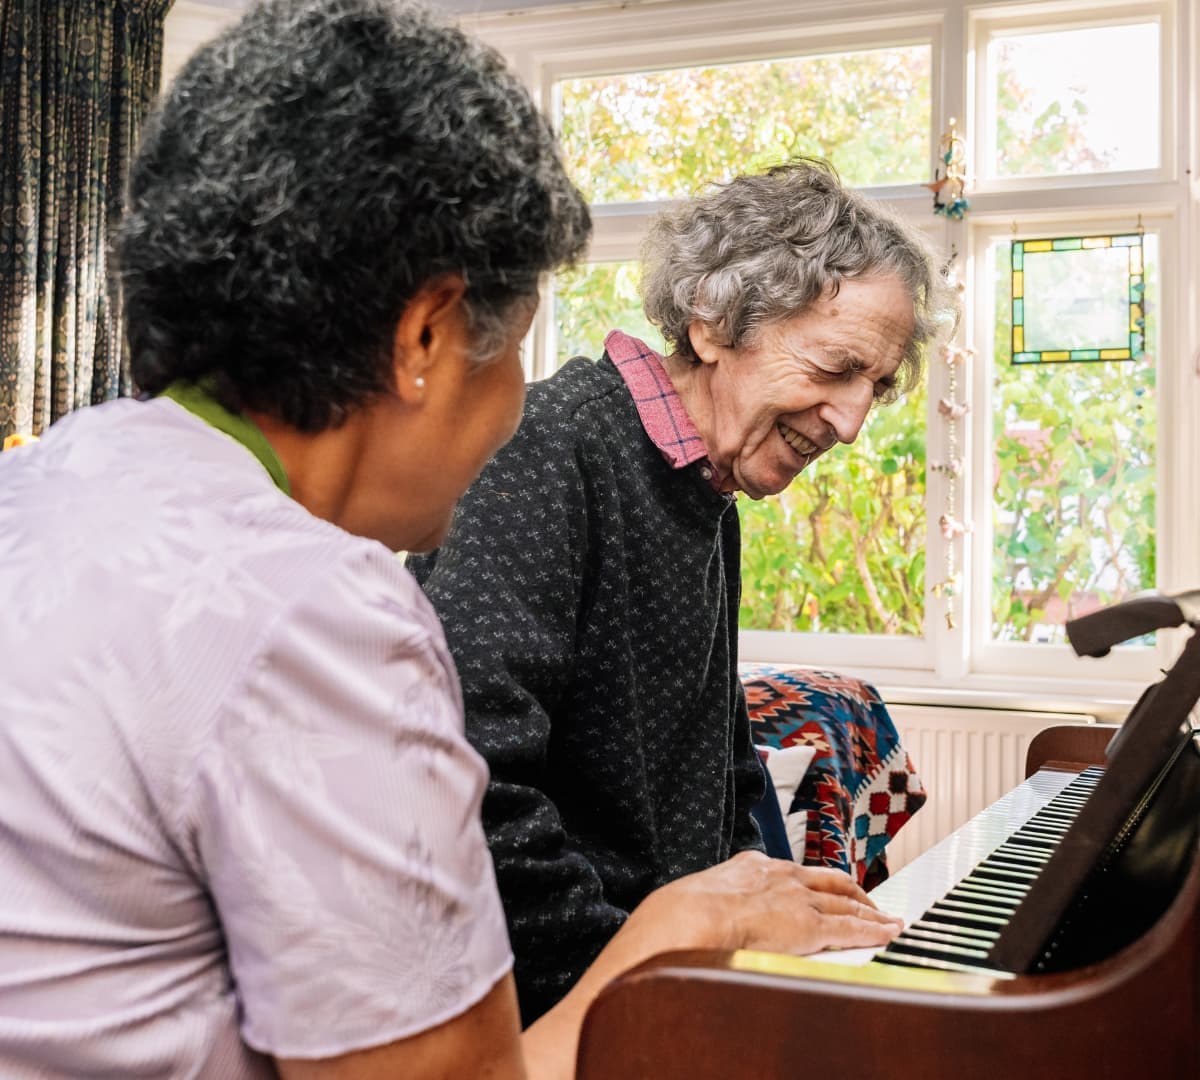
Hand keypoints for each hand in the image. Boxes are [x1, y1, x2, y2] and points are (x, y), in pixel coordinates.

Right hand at [630, 850, 901, 955]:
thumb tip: (700, 917)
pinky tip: (887, 931)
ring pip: (845, 904)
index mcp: (753, 867)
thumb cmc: (683, 915)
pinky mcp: (811, 926)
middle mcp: (781, 877)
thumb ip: (714, 903)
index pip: (791, 873)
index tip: (817, 889)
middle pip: (827, 882)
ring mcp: (798, 900)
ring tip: (886, 919)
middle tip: (865, 900)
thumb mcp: (700, 897)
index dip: (809, 883)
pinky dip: (873, 930)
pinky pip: (851, 929)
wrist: (691, 918)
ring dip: (870, 912)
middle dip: (850, 891)